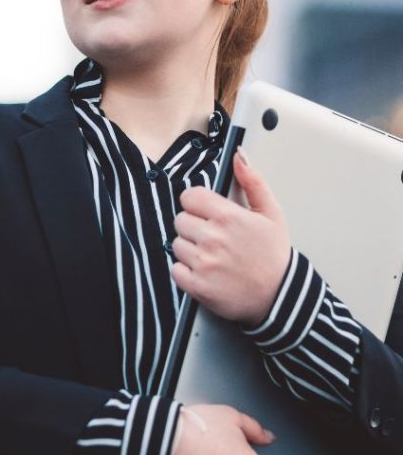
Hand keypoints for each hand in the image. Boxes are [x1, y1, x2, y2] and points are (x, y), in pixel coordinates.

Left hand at [170, 150, 290, 325]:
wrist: (279, 297)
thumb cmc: (274, 256)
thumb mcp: (271, 214)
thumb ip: (253, 182)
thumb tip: (239, 157)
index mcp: (229, 217)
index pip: (190, 197)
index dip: (197, 204)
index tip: (206, 212)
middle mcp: (213, 238)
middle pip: (180, 219)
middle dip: (194, 227)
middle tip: (214, 238)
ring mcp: (203, 263)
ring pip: (176, 243)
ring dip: (190, 249)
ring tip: (213, 256)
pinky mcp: (196, 285)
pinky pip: (175, 269)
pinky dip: (186, 271)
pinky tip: (206, 271)